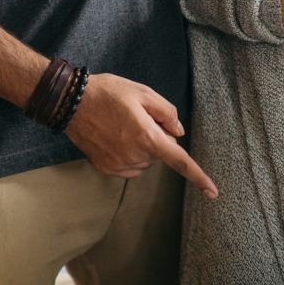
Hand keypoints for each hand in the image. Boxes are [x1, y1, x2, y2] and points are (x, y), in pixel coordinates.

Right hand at [66, 72, 217, 197]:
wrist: (70, 103)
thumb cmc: (108, 93)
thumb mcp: (142, 92)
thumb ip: (166, 112)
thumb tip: (178, 132)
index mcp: (146, 136)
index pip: (179, 160)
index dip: (198, 176)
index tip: (213, 192)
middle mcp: (134, 156)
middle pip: (160, 153)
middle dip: (156, 137)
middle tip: (137, 117)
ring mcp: (119, 165)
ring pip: (145, 160)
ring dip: (142, 146)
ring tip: (122, 124)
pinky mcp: (107, 169)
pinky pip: (131, 166)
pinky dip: (130, 153)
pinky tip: (115, 136)